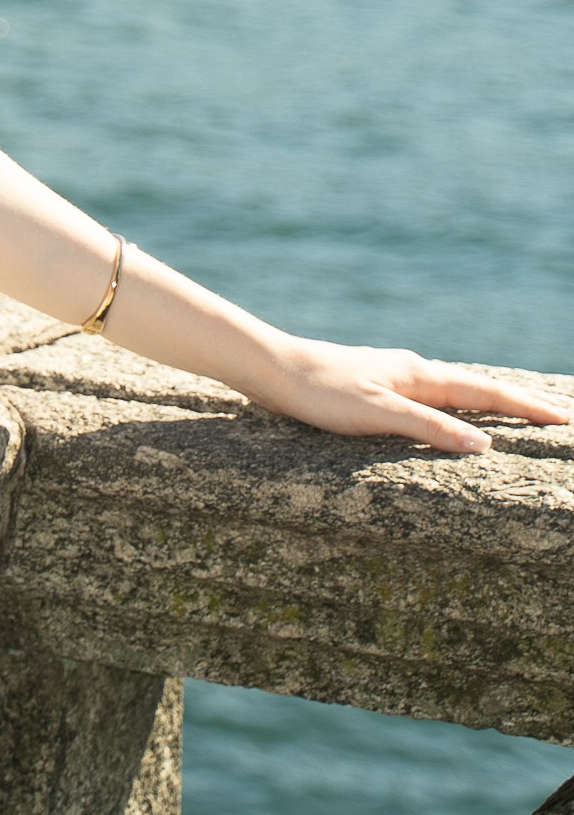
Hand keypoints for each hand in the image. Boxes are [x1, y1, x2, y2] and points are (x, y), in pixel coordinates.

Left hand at [251, 333, 573, 459]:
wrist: (270, 368)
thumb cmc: (320, 393)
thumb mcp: (377, 414)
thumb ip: (429, 428)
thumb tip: (483, 446)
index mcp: (418, 375)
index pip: (485, 393)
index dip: (525, 408)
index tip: (564, 418)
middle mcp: (411, 371)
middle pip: (476, 388)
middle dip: (518, 403)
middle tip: (557, 415)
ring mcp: (392, 376)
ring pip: (453, 390)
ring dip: (488, 403)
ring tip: (516, 413)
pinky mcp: (374, 385)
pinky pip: (430, 396)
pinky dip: (455, 405)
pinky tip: (449, 413)